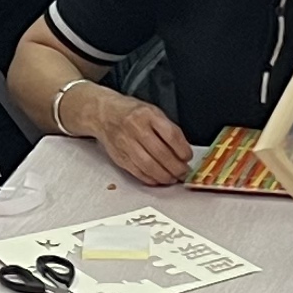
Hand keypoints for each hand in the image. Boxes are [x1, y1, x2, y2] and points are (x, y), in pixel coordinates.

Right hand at [66, 85, 195, 190]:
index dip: (182, 149)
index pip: (171, 135)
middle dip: (176, 167)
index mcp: (148, 114)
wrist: (104, 113)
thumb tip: (183, 152)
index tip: (188, 157)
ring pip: (149, 165)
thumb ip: (168, 129)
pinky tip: (158, 179)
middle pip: (161, 153)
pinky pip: (137, 172)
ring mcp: (126, 143)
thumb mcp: (153, 112)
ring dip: (164, 176)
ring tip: (172, 178)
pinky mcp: (120, 156)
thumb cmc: (132, 113)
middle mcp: (136, 128)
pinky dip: (150, 179)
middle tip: (183, 172)